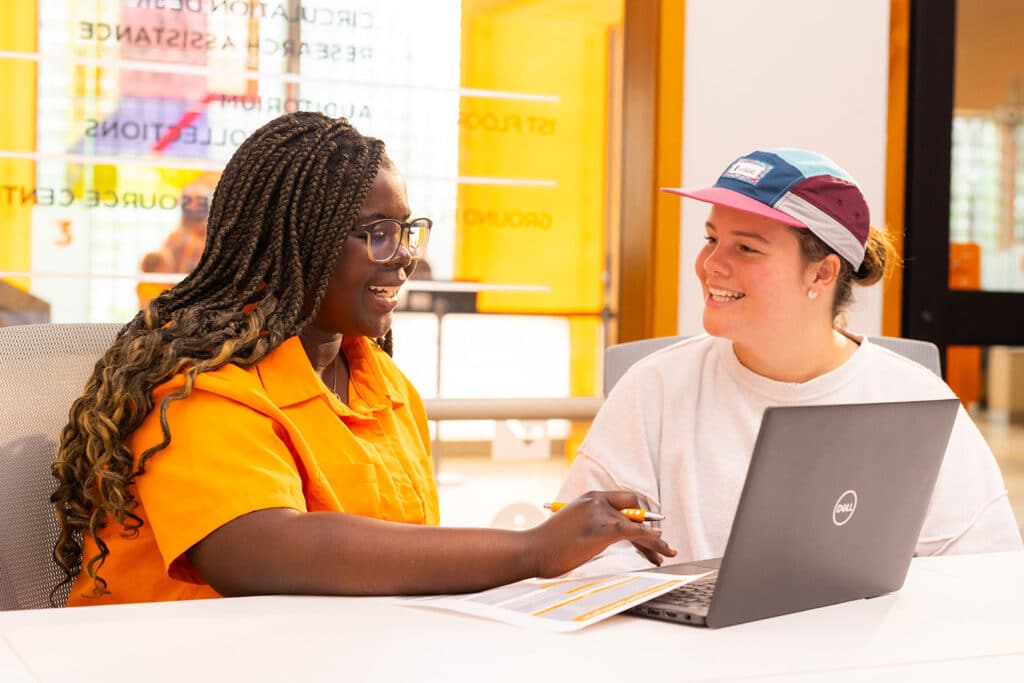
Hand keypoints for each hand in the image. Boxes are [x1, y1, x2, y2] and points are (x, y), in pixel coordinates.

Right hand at [526, 490, 675, 577]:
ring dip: (655, 540)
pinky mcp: (602, 530)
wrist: (531, 550)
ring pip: (637, 524)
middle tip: (662, 548)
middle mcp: (596, 501)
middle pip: (634, 511)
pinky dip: (650, 538)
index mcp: (590, 498)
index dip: (639, 516)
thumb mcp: (573, 526)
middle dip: (650, 529)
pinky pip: (634, 532)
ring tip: (667, 553)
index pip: (625, 501)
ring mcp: (599, 513)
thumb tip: (611, 535)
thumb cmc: (548, 544)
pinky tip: (659, 544)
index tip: (648, 532)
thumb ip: (592, 524)